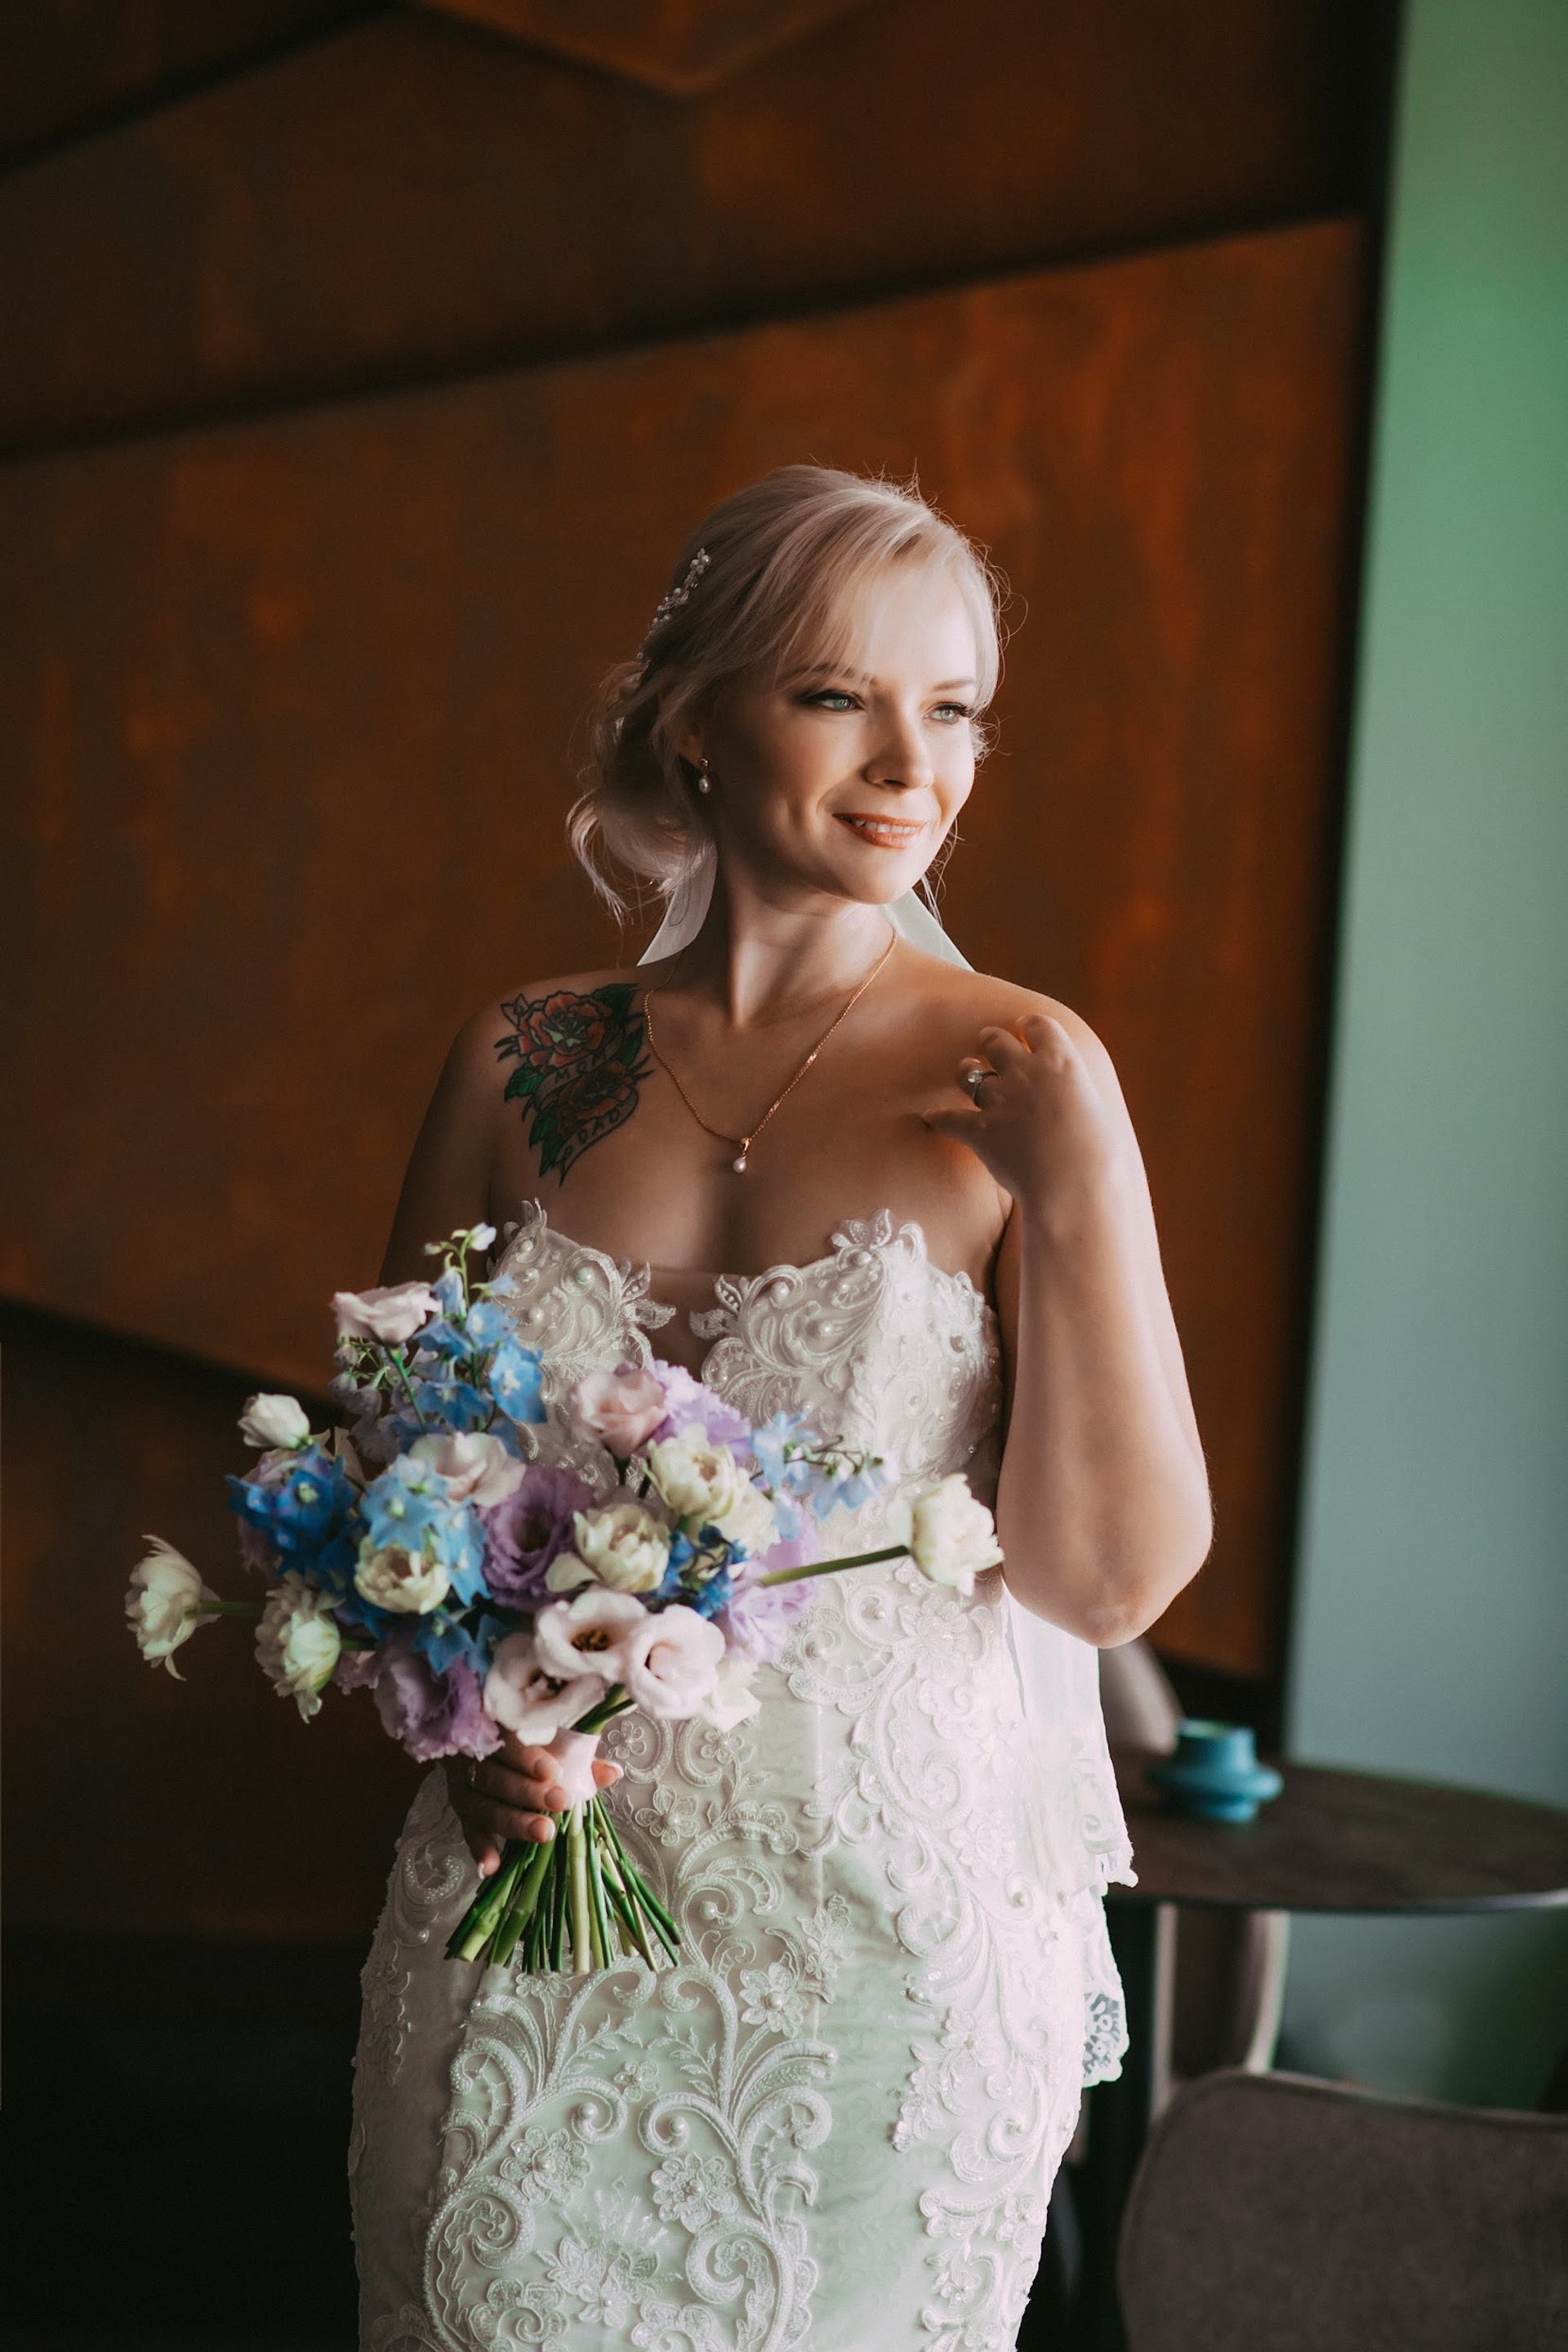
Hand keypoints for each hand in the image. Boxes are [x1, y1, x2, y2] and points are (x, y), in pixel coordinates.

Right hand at [445, 1730, 622, 1876]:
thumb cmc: (527, 1739)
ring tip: (544, 1833)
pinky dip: (480, 1849)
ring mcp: (464, 1785)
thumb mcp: (551, 1740)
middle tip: (559, 1802)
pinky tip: (492, 1868)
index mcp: (495, 1728)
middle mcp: (474, 1757)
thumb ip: (578, 1757)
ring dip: (513, 1822)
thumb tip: (613, 1772)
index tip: (554, 1772)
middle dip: (527, 1792)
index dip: (527, 1757)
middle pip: (494, 1776)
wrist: (482, 1740)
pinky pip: (469, 1831)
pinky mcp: (463, 1810)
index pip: (507, 1741)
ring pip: (483, 1805)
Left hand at [924, 1012, 1122, 1224]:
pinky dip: (939, 1118)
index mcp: (1061, 1063)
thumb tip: (1071, 1092)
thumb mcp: (1099, 1111)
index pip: (1038, 1025)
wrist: (1075, 1188)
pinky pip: (948, 1118)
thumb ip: (1077, 1093)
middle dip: (990, 1041)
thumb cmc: (1098, 1157)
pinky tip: (931, 1118)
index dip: (1028, 1025)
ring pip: (967, 1072)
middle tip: (989, 1045)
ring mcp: (1000, 1100)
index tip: (1023, 1027)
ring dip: (966, 1073)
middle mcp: (1027, 1073)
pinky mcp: (980, 1130)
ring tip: (967, 1077)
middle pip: (994, 1040)